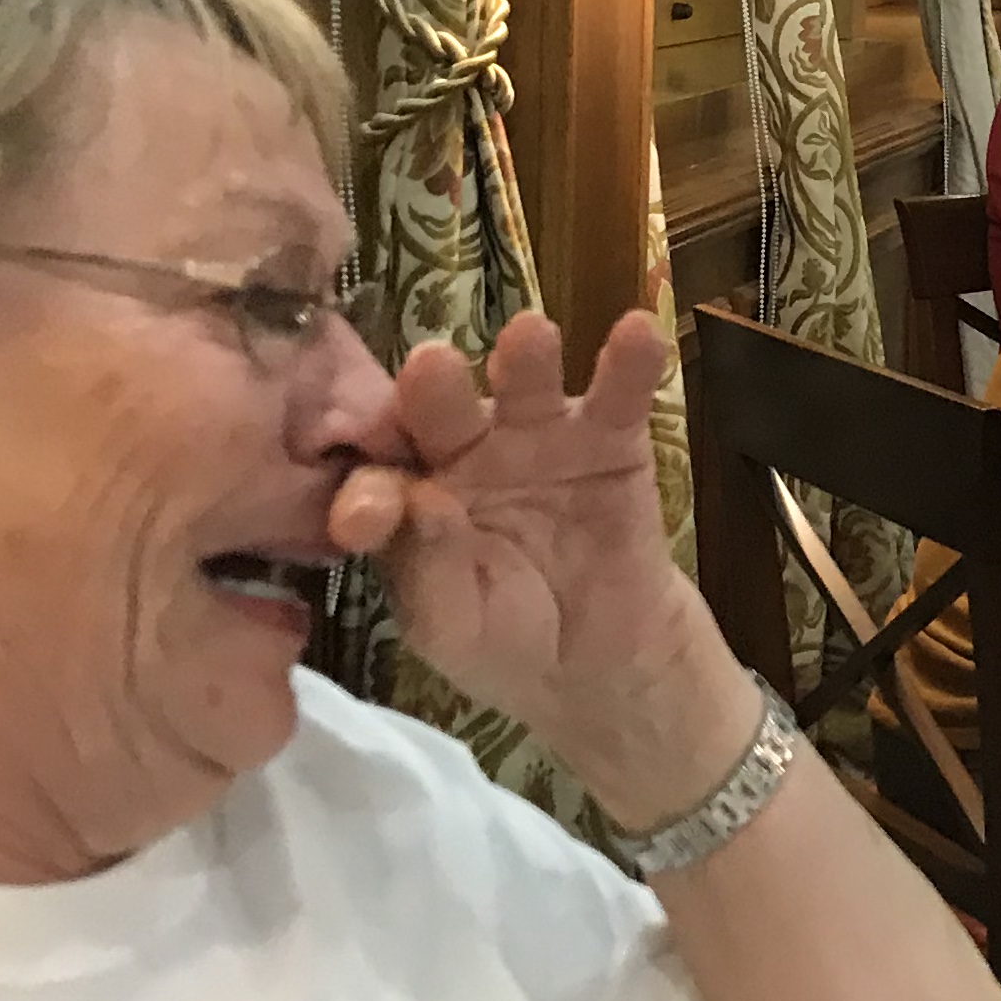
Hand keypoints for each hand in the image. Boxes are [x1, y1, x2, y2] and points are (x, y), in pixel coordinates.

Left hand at [327, 308, 750, 824]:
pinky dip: (629, 362)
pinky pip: (618, 396)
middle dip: (435, 389)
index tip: (362, 516)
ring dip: (525, 357)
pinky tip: (637, 332)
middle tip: (431, 369)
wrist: (602, 669)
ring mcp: (540, 436)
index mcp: (409, 494)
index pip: (379, 476)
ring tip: (530, 336)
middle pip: (443, 407)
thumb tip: (423, 500)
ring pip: (524, 385)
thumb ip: (430, 569)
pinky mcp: (611, 438)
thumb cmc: (505, 644)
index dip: (370, 488)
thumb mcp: (452, 628)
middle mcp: (466, 449)